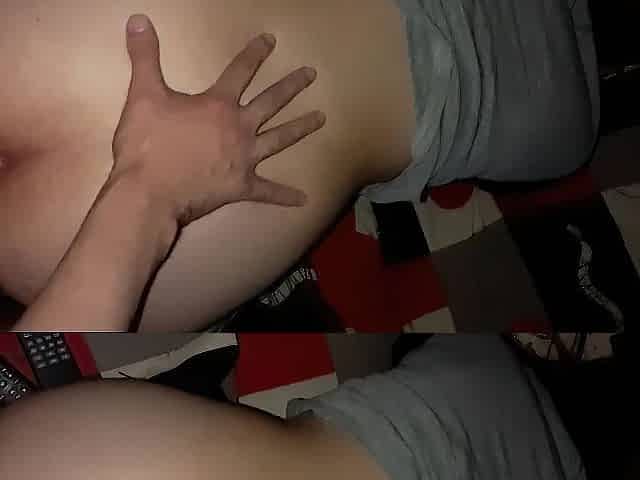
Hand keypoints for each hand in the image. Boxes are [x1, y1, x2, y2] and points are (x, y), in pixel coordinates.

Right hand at [111, 14, 325, 226]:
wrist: (149, 193)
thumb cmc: (147, 145)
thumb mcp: (142, 95)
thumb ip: (144, 56)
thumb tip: (138, 19)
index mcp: (218, 105)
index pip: (240, 70)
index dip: (255, 53)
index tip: (271, 40)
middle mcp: (239, 128)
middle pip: (271, 102)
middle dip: (292, 85)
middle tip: (311, 75)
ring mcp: (245, 159)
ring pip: (279, 139)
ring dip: (301, 127)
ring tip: (321, 118)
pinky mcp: (241, 187)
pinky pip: (268, 192)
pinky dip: (285, 196)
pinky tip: (304, 199)